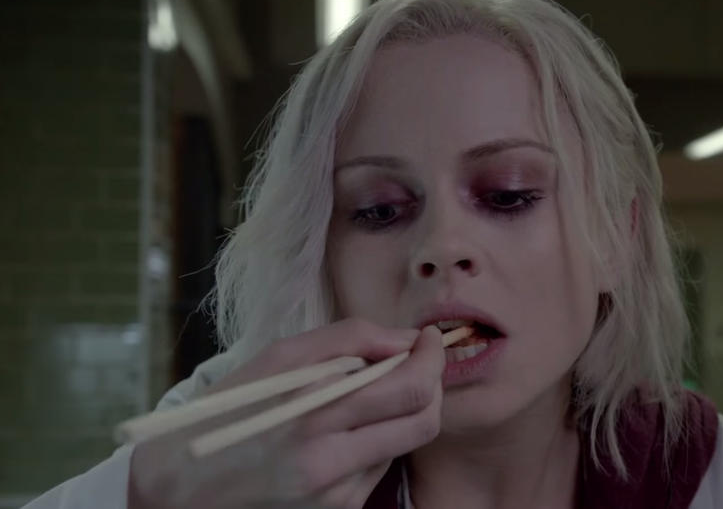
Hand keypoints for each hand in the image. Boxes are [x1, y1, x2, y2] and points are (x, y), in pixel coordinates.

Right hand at [127, 318, 444, 508]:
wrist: (179, 486)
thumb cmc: (229, 411)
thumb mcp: (277, 359)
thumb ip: (347, 341)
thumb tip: (404, 340)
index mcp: (312, 413)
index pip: (410, 387)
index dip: (431, 357)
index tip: (428, 340)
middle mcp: (329, 462)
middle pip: (423, 421)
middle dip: (431, 383)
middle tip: (418, 361)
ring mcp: (335, 497)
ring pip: (405, 444)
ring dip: (399, 412)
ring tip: (362, 397)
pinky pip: (379, 469)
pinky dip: (375, 441)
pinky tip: (342, 432)